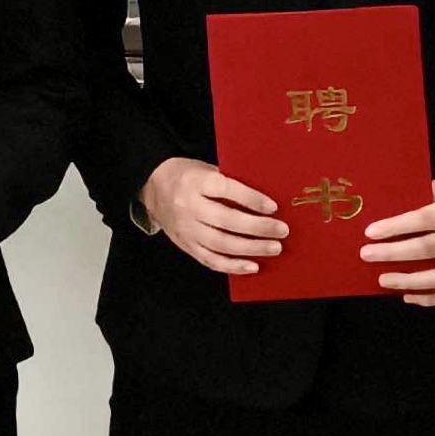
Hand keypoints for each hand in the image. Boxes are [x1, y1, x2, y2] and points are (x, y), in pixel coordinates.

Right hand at [139, 154, 285, 275]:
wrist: (152, 186)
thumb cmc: (187, 175)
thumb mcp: (206, 168)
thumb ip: (230, 181)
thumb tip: (264, 199)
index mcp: (196, 182)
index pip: (227, 190)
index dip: (251, 199)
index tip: (273, 207)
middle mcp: (189, 206)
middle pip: (227, 220)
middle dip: (258, 228)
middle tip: (282, 231)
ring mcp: (186, 229)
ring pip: (221, 243)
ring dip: (251, 248)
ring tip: (274, 248)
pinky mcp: (185, 245)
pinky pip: (210, 260)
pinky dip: (233, 266)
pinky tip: (252, 266)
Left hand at [363, 169, 434, 304]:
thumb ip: (427, 193)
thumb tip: (393, 207)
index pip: (425, 220)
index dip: (397, 227)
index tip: (371, 232)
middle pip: (428, 250)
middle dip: (394, 254)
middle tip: (367, 255)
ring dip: (410, 281)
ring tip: (383, 280)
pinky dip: (431, 298)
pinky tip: (409, 297)